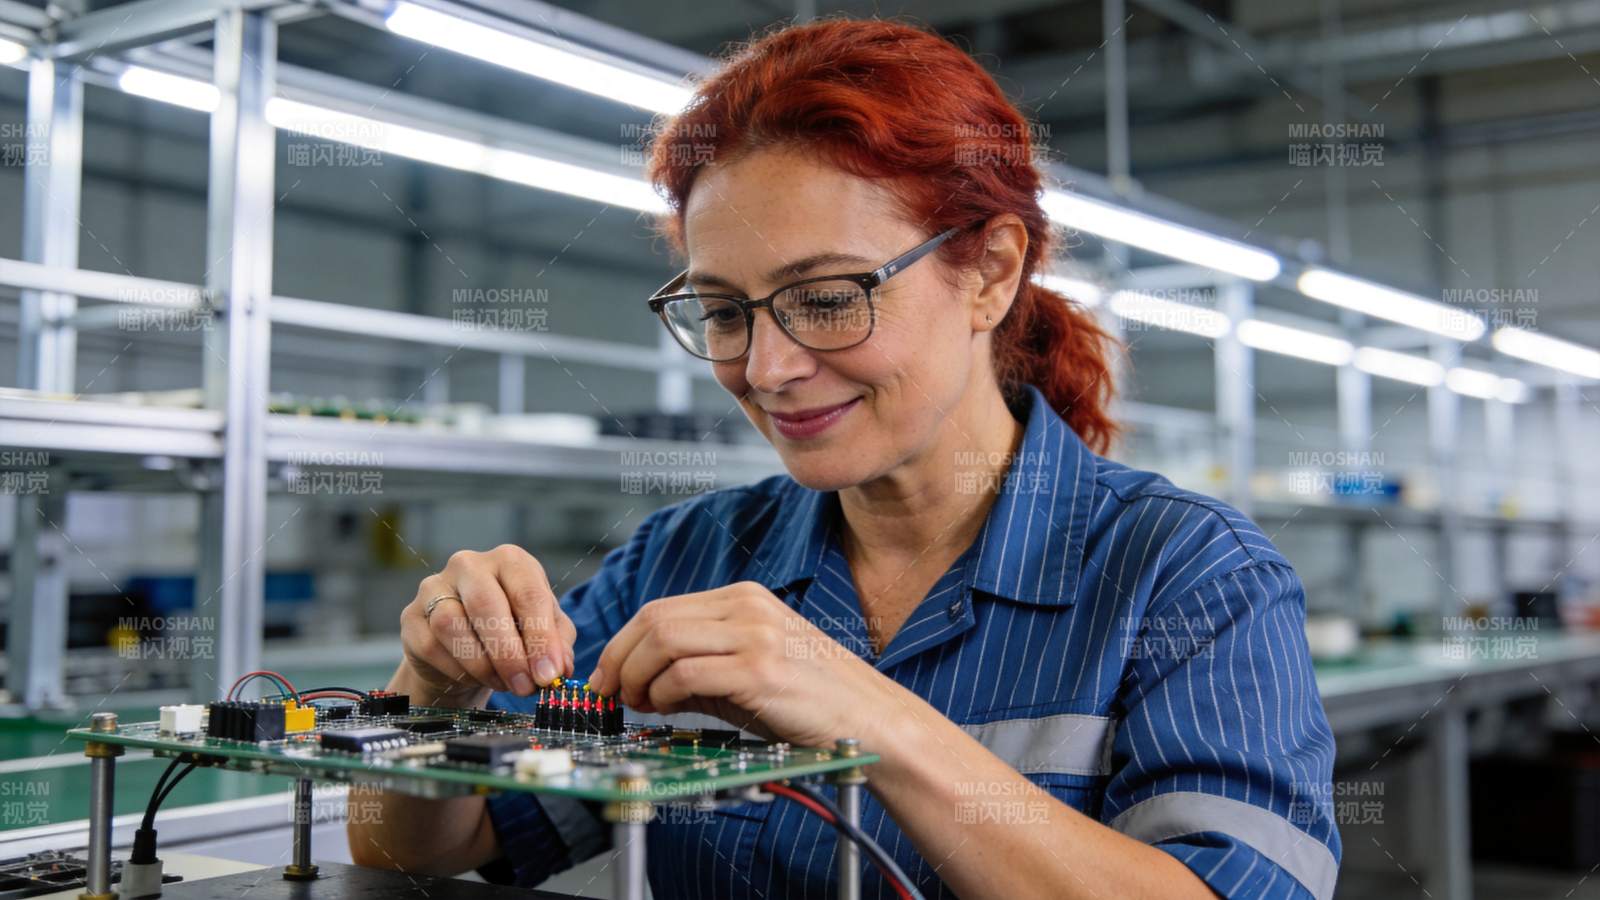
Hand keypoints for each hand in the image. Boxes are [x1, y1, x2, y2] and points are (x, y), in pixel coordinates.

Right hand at [400, 544, 576, 702]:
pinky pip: (430, 645)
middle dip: (509, 653)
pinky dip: (456, 670)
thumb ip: (557, 645)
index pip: (527, 592)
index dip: (541, 637)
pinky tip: (473, 678)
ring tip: (503, 683)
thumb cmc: (512, 630)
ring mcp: (434, 587)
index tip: (550, 674)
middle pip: (485, 604)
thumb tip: (559, 669)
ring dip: (482, 664)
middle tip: (526, 687)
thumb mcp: (545, 631)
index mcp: (510, 561)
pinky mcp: (411, 616)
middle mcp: (470, 565)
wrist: (465, 647)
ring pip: (451, 625)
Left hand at [586, 581, 901, 748]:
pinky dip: (661, 693)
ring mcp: (754, 635)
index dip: (622, 644)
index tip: (607, 677)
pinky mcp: (759, 669)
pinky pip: (685, 673)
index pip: (660, 609)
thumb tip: (638, 682)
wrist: (868, 719)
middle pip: (653, 620)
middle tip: (609, 695)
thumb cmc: (811, 700)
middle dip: (618, 659)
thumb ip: (697, 666)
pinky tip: (664, 710)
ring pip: (662, 641)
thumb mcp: (748, 670)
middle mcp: (747, 607)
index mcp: (744, 599)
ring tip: (638, 705)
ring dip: (635, 677)